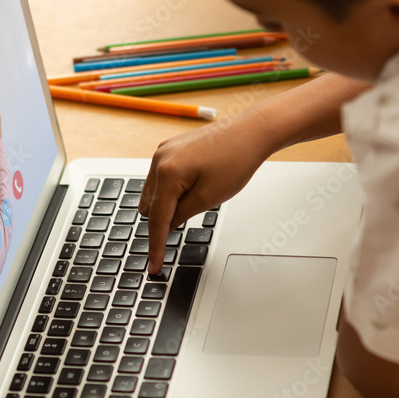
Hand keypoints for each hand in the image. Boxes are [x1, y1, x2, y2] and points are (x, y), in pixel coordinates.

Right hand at [139, 108, 269, 272]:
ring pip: (153, 192)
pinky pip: (160, 177)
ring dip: (167, 204)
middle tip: (193, 216)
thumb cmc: (235, 160)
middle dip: (164, 219)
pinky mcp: (169, 148)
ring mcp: (162, 151)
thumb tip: (165, 226)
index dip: (156, 246)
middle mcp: (159, 159)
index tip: (154, 266)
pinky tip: (193, 186)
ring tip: (199, 196)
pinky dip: (170, 189)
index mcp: (167, 172)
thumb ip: (181, 215)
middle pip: (149, 206)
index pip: (156, 219)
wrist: (249, 132)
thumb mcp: (208, 198)